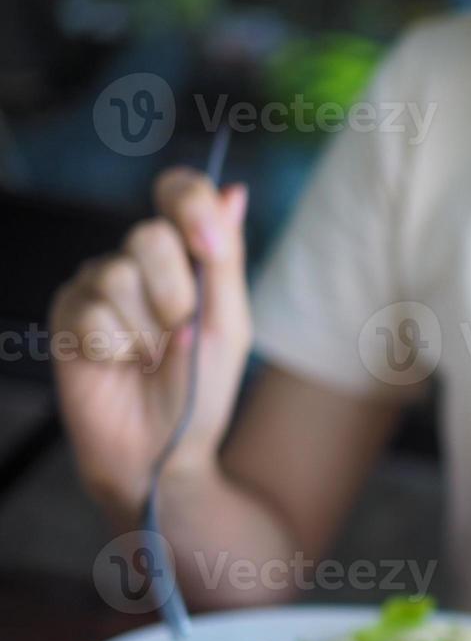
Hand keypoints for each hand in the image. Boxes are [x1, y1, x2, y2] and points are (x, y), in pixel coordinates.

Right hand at [49, 170, 251, 520]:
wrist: (163, 448)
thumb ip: (225, 259)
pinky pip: (89, 312)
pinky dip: (115, 348)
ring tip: (148, 357)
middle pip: (150, 236)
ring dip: (146, 330)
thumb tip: (232, 192)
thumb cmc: (201, 389)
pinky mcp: (67, 315)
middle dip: (176, 295)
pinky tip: (118, 365)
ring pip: (117, 275)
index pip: (180, 192)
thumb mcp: (228, 324)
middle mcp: (139, 262)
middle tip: (179, 334)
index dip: (189, 203)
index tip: (207, 246)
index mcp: (185, 256)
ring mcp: (98, 285)